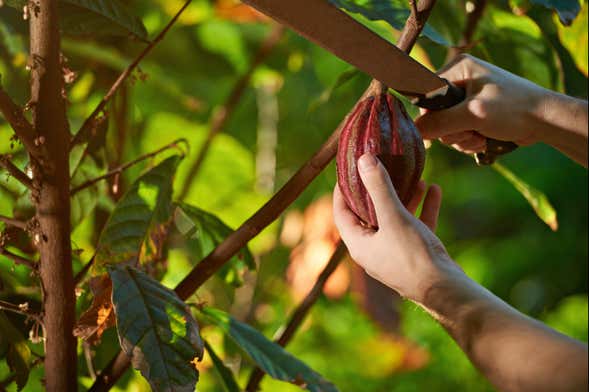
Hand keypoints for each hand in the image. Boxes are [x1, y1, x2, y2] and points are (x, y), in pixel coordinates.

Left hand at [333, 153, 459, 302]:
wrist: (446, 291)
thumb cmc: (413, 256)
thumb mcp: (394, 217)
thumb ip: (378, 187)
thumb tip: (363, 159)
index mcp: (359, 244)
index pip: (341, 212)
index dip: (342, 189)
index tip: (348, 169)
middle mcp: (374, 250)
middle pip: (369, 213)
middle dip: (378, 189)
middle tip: (381, 167)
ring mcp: (395, 253)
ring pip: (395, 219)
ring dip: (404, 197)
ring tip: (414, 176)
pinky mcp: (416, 255)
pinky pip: (415, 226)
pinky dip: (422, 209)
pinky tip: (434, 189)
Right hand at [415, 54, 546, 153]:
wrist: (546, 121)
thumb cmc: (514, 109)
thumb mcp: (474, 114)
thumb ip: (440, 122)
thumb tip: (414, 130)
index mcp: (458, 68)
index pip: (426, 95)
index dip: (431, 116)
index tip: (447, 128)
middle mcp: (460, 80)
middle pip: (435, 115)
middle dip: (452, 131)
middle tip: (472, 132)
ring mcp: (467, 99)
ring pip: (446, 128)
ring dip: (461, 139)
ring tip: (481, 137)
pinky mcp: (474, 114)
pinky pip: (458, 133)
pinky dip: (468, 141)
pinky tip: (484, 140)